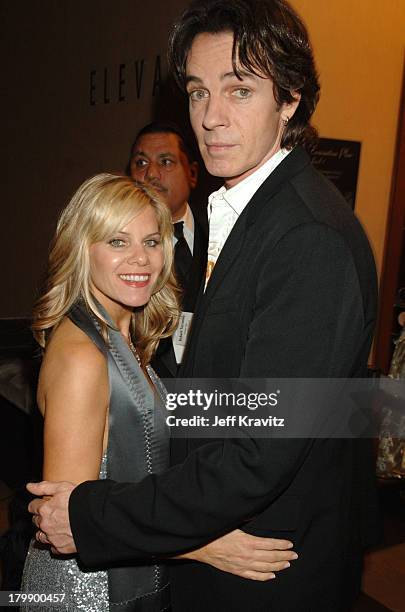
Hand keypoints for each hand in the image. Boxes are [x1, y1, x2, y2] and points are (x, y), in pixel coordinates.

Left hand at [27, 481, 76, 554]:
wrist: (96, 519)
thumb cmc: (82, 502)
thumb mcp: (63, 487)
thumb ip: (44, 487)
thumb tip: (30, 486)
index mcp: (45, 510)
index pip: (32, 507)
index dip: (37, 504)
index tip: (41, 503)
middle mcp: (46, 525)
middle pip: (36, 521)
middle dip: (41, 517)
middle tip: (52, 513)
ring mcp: (52, 538)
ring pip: (40, 536)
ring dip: (44, 531)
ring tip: (55, 525)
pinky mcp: (60, 548)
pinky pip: (52, 547)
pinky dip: (55, 542)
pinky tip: (62, 536)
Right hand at [178, 529, 297, 580]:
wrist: (202, 546)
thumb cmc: (216, 533)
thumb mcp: (233, 523)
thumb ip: (246, 520)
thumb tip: (255, 512)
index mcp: (248, 542)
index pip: (270, 544)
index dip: (281, 545)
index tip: (290, 545)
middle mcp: (248, 555)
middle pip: (271, 557)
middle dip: (284, 556)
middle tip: (294, 555)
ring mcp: (243, 564)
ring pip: (265, 568)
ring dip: (278, 566)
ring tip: (287, 564)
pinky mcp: (237, 571)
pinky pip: (254, 575)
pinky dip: (264, 576)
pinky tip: (271, 575)